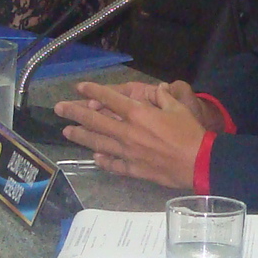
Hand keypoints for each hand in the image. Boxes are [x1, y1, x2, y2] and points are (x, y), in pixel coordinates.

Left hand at [53, 80, 207, 187]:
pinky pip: (113, 164)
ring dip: (80, 136)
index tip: (79, 87)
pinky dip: (102, 160)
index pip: (109, 99)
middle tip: (59, 109)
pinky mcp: (133, 169)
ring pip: (98, 143)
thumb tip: (155, 90)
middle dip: (74, 113)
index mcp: (138, 114)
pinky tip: (94, 157)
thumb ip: (162, 98)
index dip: (93, 91)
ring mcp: (127, 153)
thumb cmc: (190, 132)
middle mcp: (127, 132)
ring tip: (67, 132)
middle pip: (95, 121)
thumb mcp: (177, 107)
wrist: (198, 163)